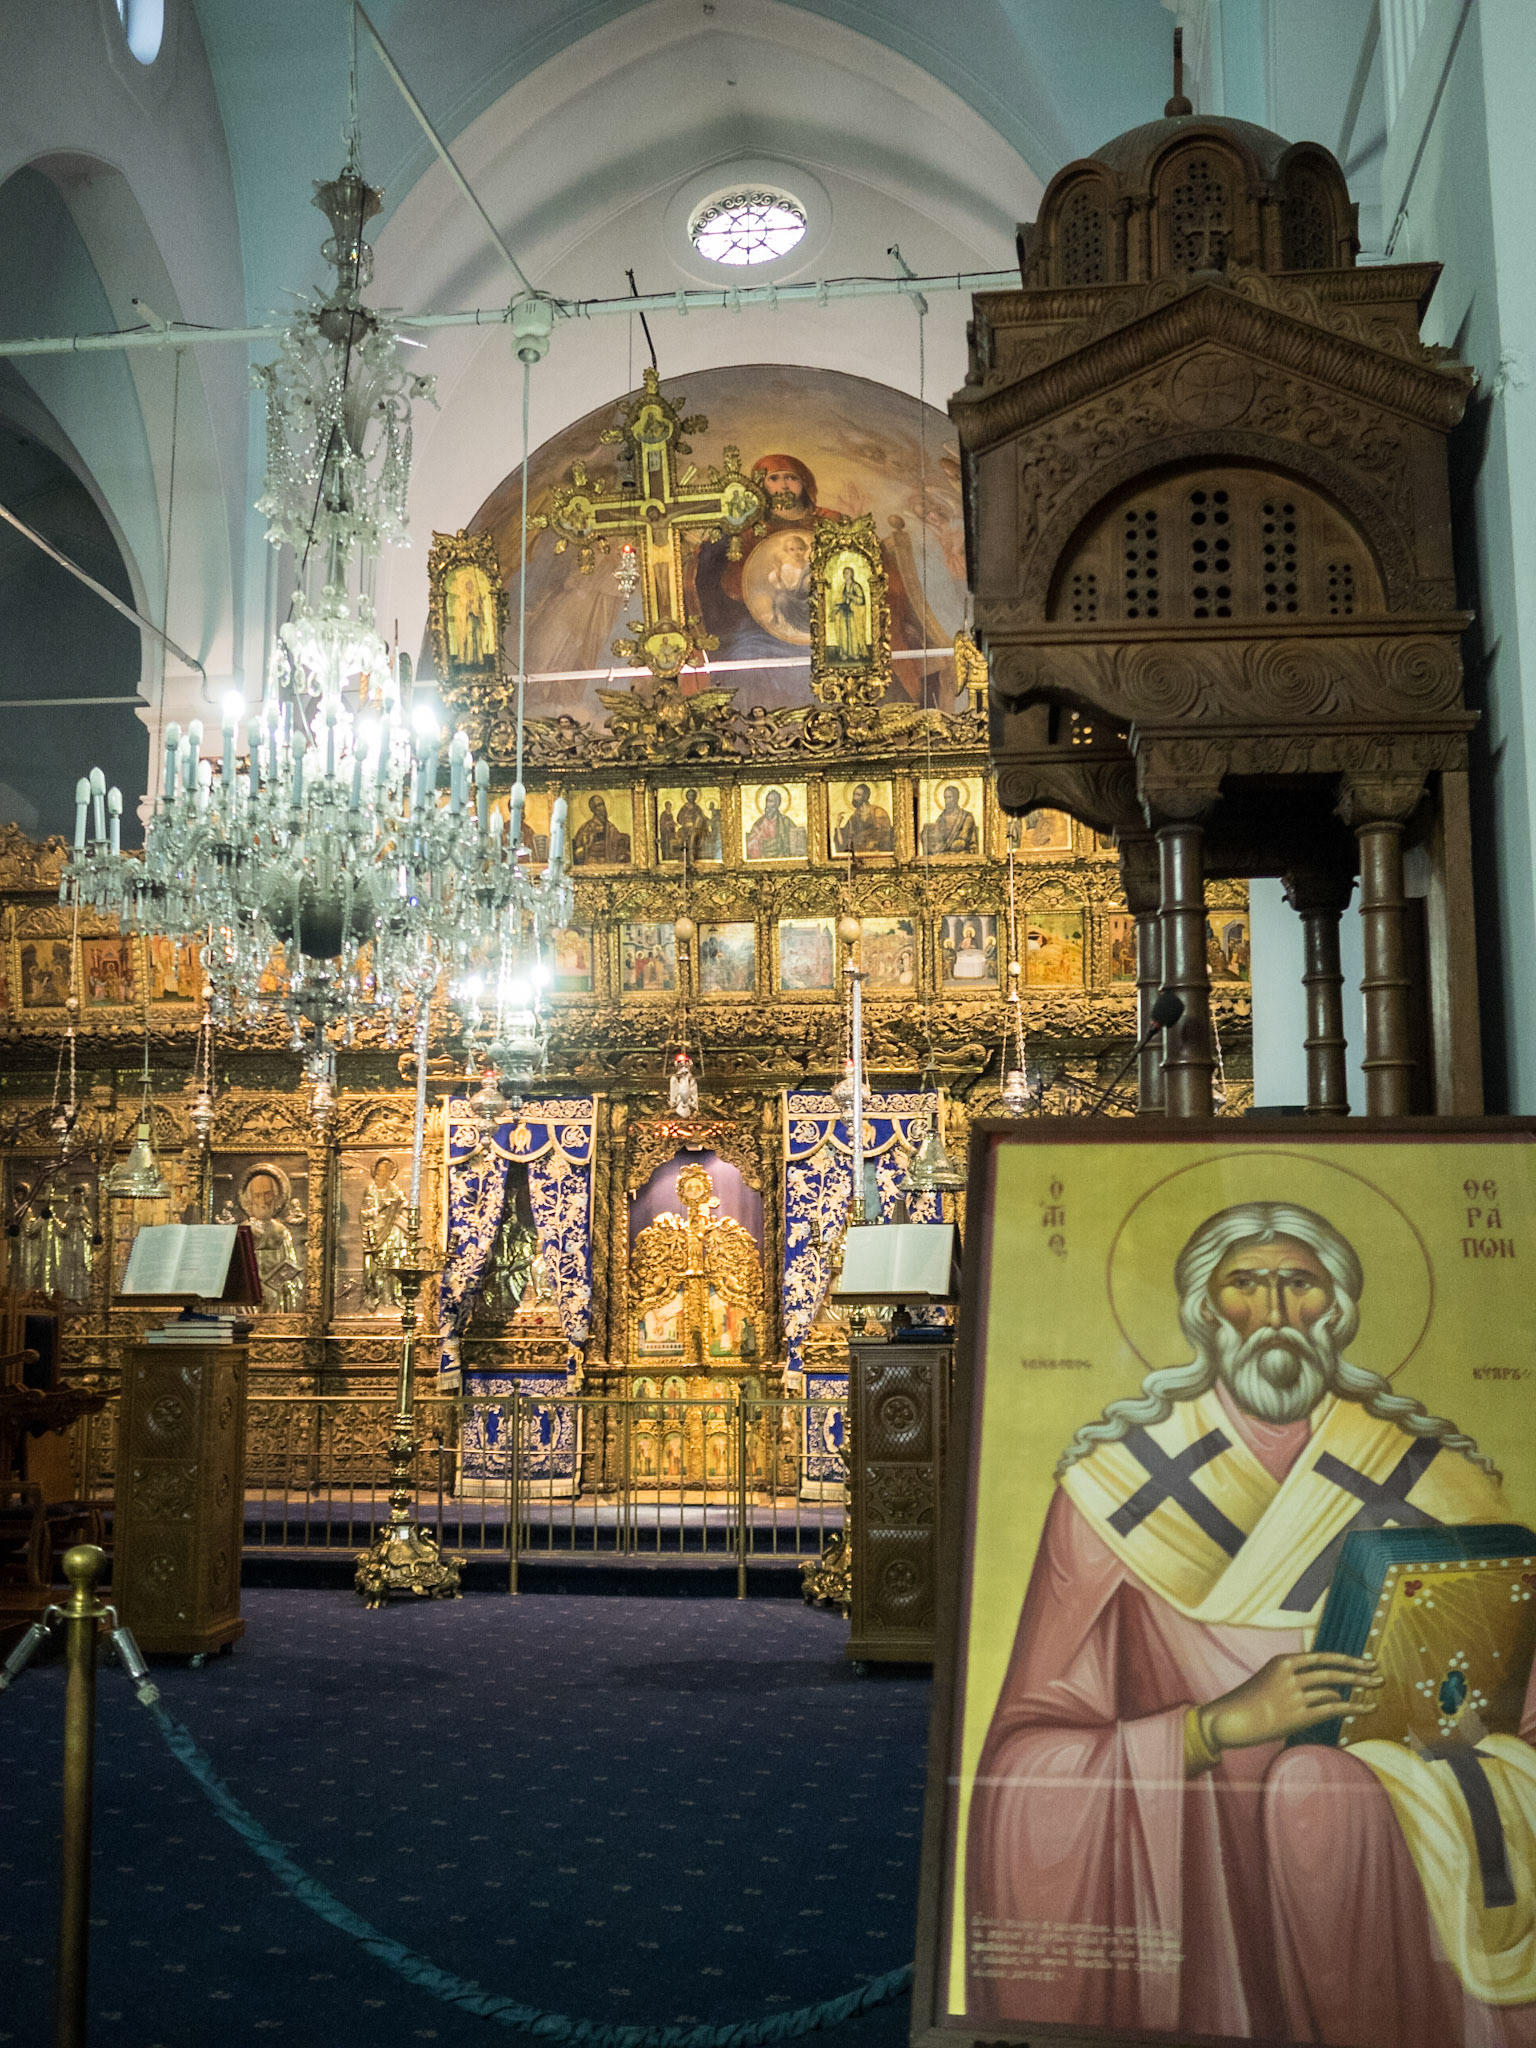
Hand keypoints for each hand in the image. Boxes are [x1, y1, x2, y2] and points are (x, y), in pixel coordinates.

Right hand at [1202, 1652, 1382, 1751]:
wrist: (1229, 1718)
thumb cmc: (1249, 1703)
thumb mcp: (1270, 1681)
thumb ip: (1298, 1683)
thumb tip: (1332, 1694)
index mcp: (1283, 1661)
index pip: (1321, 1656)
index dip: (1346, 1658)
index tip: (1365, 1660)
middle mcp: (1290, 1675)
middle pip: (1332, 1671)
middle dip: (1359, 1672)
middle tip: (1379, 1674)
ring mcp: (1294, 1695)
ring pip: (1333, 1690)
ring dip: (1358, 1690)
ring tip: (1375, 1692)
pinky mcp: (1297, 1715)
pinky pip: (1332, 1709)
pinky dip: (1353, 1708)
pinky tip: (1367, 1708)